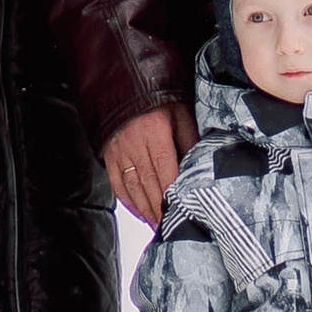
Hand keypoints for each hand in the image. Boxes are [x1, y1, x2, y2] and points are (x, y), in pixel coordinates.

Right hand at [103, 103, 196, 228]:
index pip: (165, 168)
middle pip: (149, 182)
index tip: (180, 209)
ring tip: (158, 225)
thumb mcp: (180, 113)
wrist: (124, 86)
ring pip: (133, 187)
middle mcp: (134, 143)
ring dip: (146, 209)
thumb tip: (200, 164)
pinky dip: (128, 201)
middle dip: (160, 208)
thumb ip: (190, 139)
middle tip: (171, 226)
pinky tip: (140, 212)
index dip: (171, 192)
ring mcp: (119, 151)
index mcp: (154, 131)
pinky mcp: (110, 156)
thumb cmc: (156, 99)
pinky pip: (118, 184)